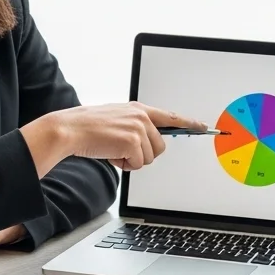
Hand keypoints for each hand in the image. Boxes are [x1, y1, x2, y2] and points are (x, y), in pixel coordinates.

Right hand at [24, 103, 205, 175]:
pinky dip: (124, 165)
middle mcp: (142, 116)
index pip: (171, 116)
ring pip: (150, 157)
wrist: (70, 129)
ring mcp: (138, 128)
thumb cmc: (88, 128)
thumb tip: (150, 144)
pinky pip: (138, 164)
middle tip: (123, 151)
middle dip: (144, 154)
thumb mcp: (116, 120)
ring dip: (132, 160)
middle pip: (161, 146)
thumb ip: (135, 126)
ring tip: (113, 149)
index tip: (204, 127)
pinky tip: (111, 154)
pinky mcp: (133, 141)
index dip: (189, 123)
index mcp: (139, 109)